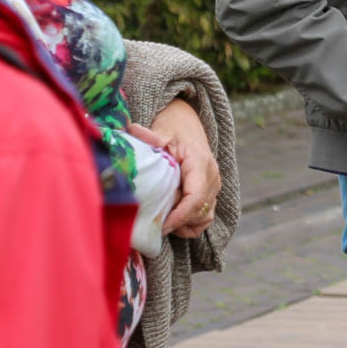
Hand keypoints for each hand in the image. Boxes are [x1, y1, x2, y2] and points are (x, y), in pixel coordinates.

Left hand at [143, 99, 220, 237]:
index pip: (195, 197)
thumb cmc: (174, 126)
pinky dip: (192, 222)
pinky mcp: (211, 190)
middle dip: (178, 223)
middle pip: (200, 210)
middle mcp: (211, 176)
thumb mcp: (162, 130)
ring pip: (205, 216)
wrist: (188, 121)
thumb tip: (132, 130)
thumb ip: (151, 136)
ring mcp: (213, 184)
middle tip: (153, 226)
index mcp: (200, 164)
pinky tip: (173, 220)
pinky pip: (206, 214)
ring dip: (186, 224)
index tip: (161, 226)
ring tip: (163, 223)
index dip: (180, 216)